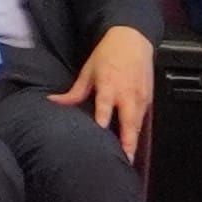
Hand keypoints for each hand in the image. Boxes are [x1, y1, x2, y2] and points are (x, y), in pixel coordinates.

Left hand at [72, 27, 154, 153]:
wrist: (132, 41)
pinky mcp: (149, 99)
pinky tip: (133, 145)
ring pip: (138, 124)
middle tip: (124, 160)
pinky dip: (138, 132)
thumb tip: (52, 102)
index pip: (105, 106)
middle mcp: (127, 94)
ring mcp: (140, 98)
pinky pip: (143, 119)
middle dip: (128, 141)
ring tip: (128, 160)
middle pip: (129, 122)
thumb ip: (74, 92)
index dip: (103, 119)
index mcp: (109, 85)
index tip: (101, 132)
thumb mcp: (88, 71)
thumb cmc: (107, 55)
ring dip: (134, 141)